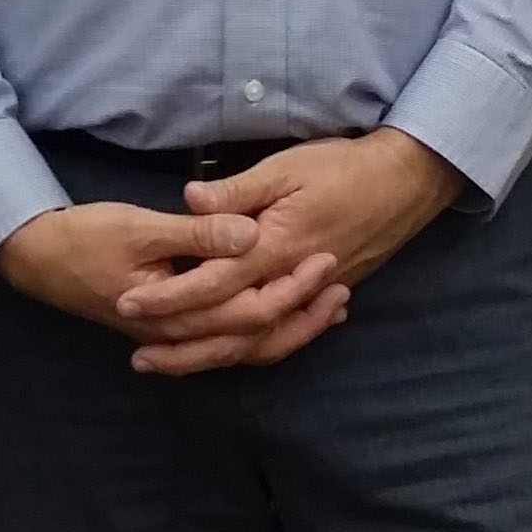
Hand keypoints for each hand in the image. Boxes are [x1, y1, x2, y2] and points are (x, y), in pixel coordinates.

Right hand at [0, 203, 346, 369]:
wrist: (38, 259)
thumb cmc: (86, 238)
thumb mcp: (141, 227)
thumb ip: (197, 234)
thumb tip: (249, 235)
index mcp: (180, 310)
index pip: (250, 310)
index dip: (291, 287)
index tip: (326, 259)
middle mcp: (183, 333)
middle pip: (256, 336)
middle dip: (301, 312)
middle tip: (339, 281)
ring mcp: (177, 335)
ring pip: (245, 346)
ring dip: (288, 328)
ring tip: (328, 307)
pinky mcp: (172, 327)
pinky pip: (227, 340)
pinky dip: (259, 332)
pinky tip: (280, 318)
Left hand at [114, 129, 462, 375]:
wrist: (404, 183)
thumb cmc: (340, 167)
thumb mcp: (283, 167)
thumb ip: (236, 192)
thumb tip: (188, 199)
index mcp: (275, 248)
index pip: (211, 283)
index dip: (169, 296)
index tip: (128, 303)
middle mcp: (290, 282)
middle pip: (230, 329)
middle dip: (182, 346)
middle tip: (137, 358)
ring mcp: (309, 297)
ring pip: (256, 342)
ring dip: (213, 356)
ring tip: (171, 363)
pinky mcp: (323, 298)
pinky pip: (282, 337)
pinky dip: (253, 350)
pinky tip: (228, 352)